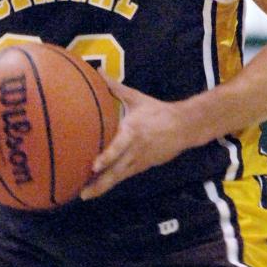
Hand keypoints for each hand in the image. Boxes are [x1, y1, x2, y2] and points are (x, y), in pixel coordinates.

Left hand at [80, 80, 187, 200]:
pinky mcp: (142, 167)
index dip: (107, 157)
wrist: (184, 126)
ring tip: (85, 195)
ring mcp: (139, 161)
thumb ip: (115, 87)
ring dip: (102, 187)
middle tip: (82, 193)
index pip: (119, 147)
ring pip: (119, 177)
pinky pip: (123, 176)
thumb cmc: (157, 111)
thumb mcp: (137, 98)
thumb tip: (98, 71)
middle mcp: (135, 149)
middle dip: (100, 183)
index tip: (94, 165)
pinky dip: (111, 183)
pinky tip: (97, 188)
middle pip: (116, 170)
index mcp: (133, 131)